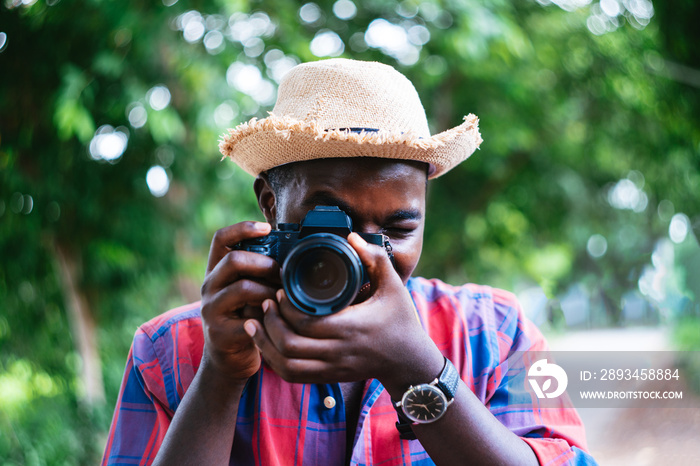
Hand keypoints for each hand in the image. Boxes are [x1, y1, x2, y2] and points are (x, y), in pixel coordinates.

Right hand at [200, 221, 280, 381]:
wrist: (229, 358)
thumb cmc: (245, 316)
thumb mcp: (247, 290)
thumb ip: (258, 273)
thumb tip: (291, 252)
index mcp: (215, 270)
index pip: (221, 238)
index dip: (243, 228)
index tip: (267, 228)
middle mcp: (209, 286)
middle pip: (234, 260)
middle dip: (265, 263)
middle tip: (282, 272)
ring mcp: (211, 309)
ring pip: (243, 287)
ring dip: (270, 290)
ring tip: (282, 298)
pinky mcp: (220, 332)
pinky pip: (249, 318)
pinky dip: (268, 316)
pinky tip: (277, 318)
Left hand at [243, 233, 443, 394]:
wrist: (410, 363)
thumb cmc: (402, 321)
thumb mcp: (395, 286)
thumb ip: (376, 259)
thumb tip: (351, 237)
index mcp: (352, 327)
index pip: (307, 321)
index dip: (286, 307)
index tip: (280, 290)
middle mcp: (339, 351)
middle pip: (290, 344)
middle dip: (271, 322)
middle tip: (266, 302)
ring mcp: (333, 367)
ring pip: (286, 364)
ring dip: (266, 344)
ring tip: (256, 323)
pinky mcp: (329, 377)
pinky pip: (293, 375)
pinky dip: (275, 361)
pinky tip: (267, 344)